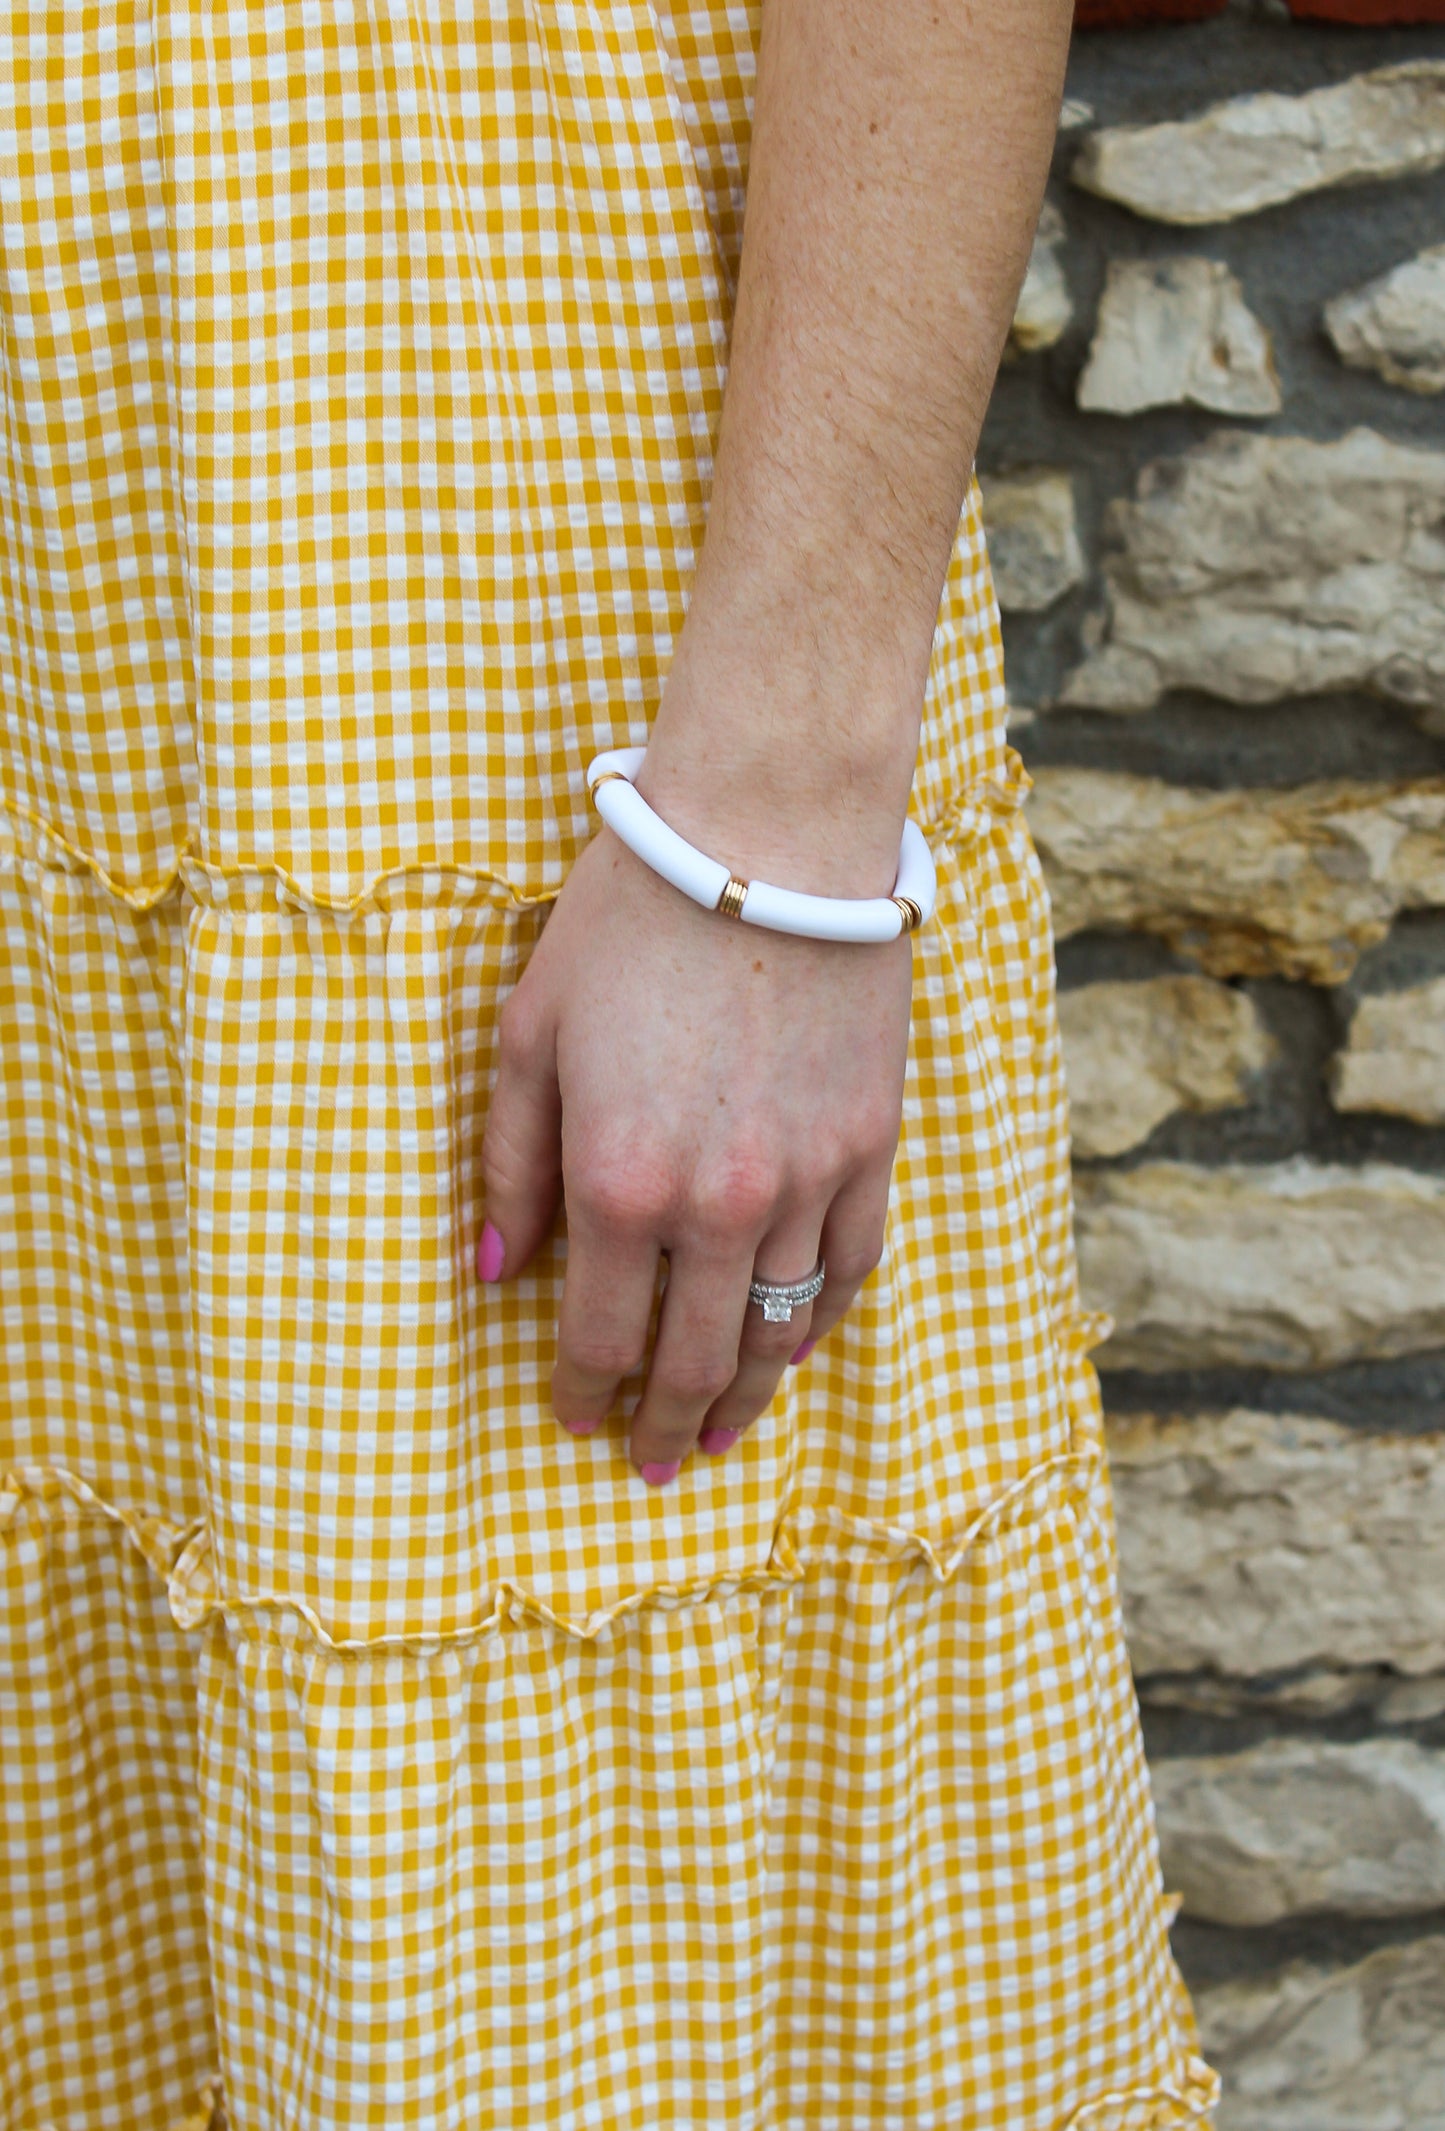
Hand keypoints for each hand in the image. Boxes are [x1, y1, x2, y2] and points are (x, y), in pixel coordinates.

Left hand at [477, 812, 914, 1484]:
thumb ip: (512, 1163)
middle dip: (665, 1424)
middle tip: (651, 1463)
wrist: (770, 829)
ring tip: (722, 1437)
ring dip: (748, 1398)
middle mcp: (718, 1204)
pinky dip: (823, 1323)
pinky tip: (800, 1348)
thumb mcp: (530, 1032)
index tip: (574, 1418)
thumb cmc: (629, 917)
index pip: (596, 1334)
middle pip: (695, 1359)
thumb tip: (492, 1268)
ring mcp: (808, 1180)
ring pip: (780, 1330)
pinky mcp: (872, 1144)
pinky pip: (852, 1268)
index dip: (581, 1392)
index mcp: (618, 1182)